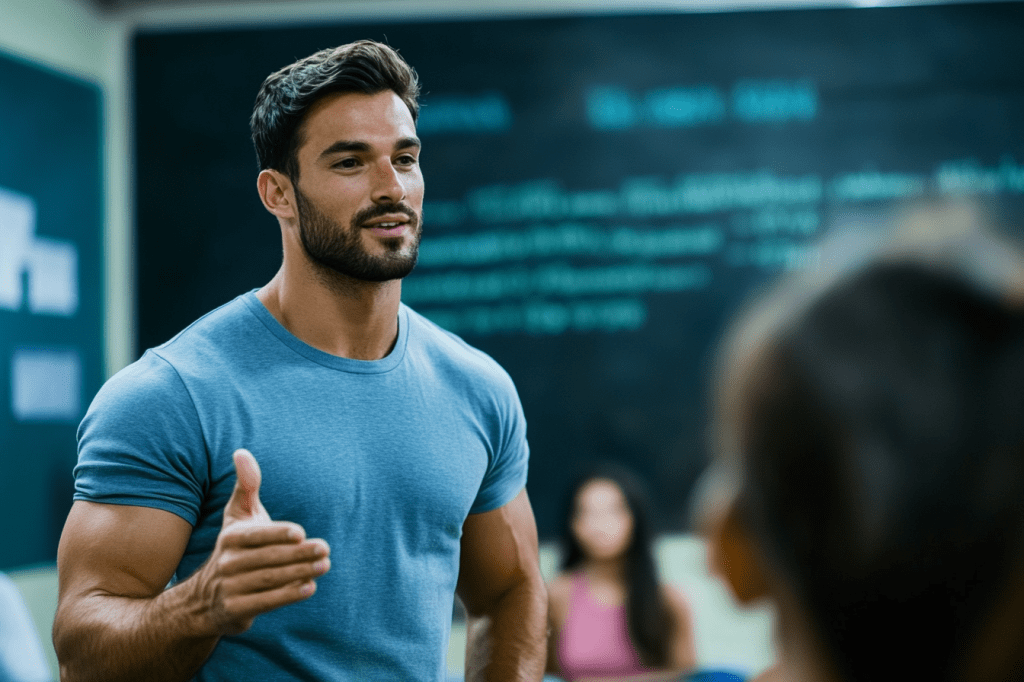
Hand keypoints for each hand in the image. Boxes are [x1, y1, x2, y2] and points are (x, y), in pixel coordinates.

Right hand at [187, 449, 329, 635]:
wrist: (205, 599)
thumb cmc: (234, 548)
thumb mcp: (237, 516)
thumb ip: (245, 486)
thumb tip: (241, 452)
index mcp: (230, 537)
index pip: (256, 535)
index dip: (277, 534)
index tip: (301, 533)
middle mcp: (227, 563)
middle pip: (268, 558)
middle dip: (299, 554)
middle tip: (326, 549)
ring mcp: (230, 588)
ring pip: (269, 580)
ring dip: (299, 572)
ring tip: (325, 565)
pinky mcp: (236, 611)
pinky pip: (265, 603)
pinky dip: (288, 595)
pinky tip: (309, 586)